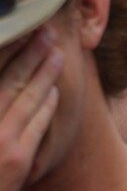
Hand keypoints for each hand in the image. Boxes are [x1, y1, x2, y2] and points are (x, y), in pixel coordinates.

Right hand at [0, 28, 61, 190]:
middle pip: (7, 80)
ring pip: (25, 97)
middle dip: (29, 54)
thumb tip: (5, 81)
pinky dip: (46, 105)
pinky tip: (54, 91)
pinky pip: (36, 124)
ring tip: (56, 54)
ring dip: (43, 73)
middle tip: (46, 34)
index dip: (7, 52)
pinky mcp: (16, 156)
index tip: (21, 34)